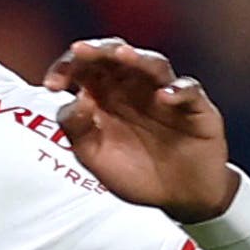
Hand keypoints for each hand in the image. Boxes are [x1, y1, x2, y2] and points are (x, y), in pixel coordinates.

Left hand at [43, 40, 238, 220]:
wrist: (181, 199)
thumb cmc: (136, 174)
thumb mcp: (94, 157)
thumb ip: (76, 129)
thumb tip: (77, 98)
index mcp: (105, 96)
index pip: (83, 68)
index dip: (66, 68)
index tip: (53, 85)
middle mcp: (134, 88)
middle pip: (116, 56)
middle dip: (99, 50)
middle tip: (82, 51)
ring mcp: (165, 94)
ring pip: (153, 64)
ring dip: (138, 58)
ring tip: (123, 55)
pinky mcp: (196, 107)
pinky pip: (189, 90)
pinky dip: (178, 90)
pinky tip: (164, 97)